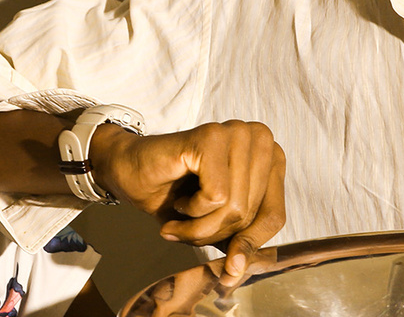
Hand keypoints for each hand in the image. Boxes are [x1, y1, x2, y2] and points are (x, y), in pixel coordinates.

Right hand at [90, 119, 285, 284]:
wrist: (129, 171)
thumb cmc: (175, 191)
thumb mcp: (217, 222)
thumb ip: (238, 242)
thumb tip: (240, 271)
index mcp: (271, 156)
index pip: (274, 217)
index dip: (249, 245)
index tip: (231, 268)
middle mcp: (259, 137)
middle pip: (251, 214)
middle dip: (215, 233)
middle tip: (186, 230)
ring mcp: (236, 133)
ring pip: (234, 208)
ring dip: (200, 226)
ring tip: (180, 215)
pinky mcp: (211, 137)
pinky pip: (216, 196)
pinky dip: (192, 209)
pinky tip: (179, 199)